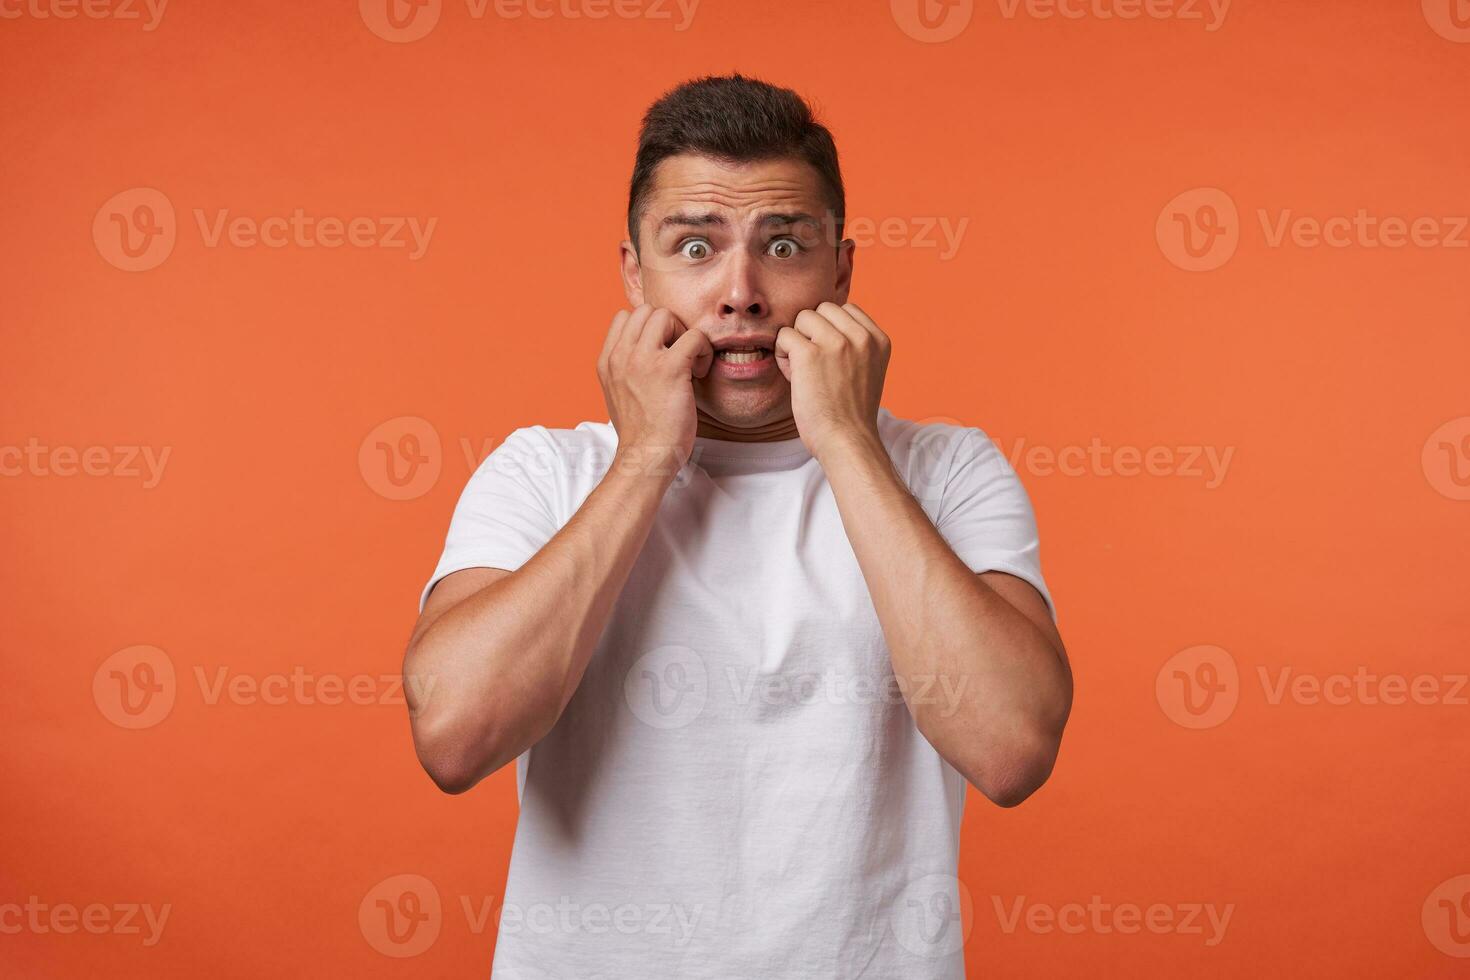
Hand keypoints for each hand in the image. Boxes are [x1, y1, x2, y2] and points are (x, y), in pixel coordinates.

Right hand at [597, 304, 712, 476]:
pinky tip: (699, 372)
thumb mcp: (618, 393)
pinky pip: (694, 336)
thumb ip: (625, 368)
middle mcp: (621, 356)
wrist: (645, 459)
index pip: (624, 317)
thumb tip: (643, 350)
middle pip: (646, 311)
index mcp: (607, 361)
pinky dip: (703, 350)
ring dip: (683, 334)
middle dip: (667, 327)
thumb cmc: (640, 432)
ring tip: (688, 362)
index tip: (660, 352)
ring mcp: (643, 360)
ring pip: (666, 315)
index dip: (648, 329)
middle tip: (677, 355)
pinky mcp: (669, 369)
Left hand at [774, 301, 890, 459]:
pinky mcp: (810, 354)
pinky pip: (784, 335)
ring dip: (796, 341)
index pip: (845, 309)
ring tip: (803, 370)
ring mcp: (836, 343)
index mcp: (879, 339)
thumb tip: (822, 321)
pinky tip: (792, 376)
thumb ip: (856, 345)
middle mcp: (861, 337)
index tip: (830, 358)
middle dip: (812, 332)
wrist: (847, 442)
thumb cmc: (851, 414)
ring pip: (802, 318)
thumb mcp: (868, 370)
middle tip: (814, 365)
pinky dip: (782, 354)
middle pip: (823, 309)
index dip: (830, 330)